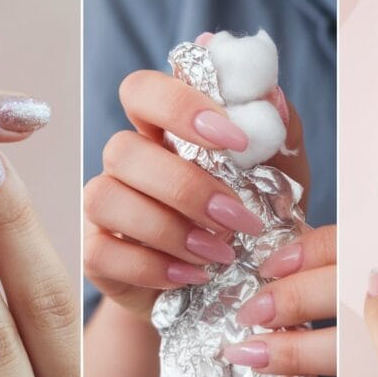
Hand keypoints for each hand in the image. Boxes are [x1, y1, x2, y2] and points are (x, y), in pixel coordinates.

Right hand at [84, 70, 307, 318]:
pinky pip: (100, 253)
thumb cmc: (251, 218)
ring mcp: (105, 207)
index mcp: (163, 130)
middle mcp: (127, 163)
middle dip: (185, 187)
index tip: (236, 140)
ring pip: (104, 198)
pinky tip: (192, 277)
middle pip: (122, 149)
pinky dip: (151, 268)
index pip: (142, 91)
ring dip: (167, 230)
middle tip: (237, 218)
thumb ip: (277, 136)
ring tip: (219, 255)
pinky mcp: (96, 254)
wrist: (234, 285)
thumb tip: (272, 99)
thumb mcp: (280, 178)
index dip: (179, 106)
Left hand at [222, 225, 335, 376]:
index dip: (302, 252)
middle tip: (252, 310)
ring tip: (249, 352)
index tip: (270, 265)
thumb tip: (294, 250)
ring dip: (289, 351)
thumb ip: (349, 253)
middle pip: (340, 293)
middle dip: (290, 300)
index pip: (344, 244)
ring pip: (338, 350)